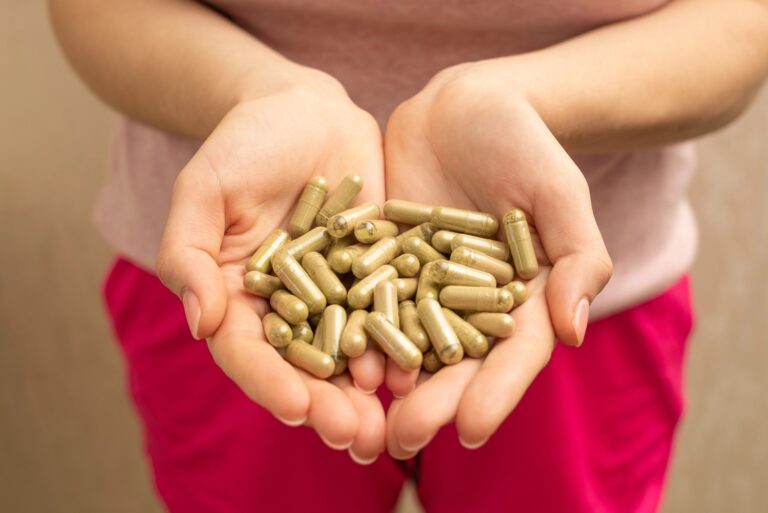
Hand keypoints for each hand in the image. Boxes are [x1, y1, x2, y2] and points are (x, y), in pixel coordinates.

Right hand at [156, 75, 386, 462]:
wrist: (304, 112)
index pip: (248, 353)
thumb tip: (199, 324)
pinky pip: (393, 313)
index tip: (297, 408)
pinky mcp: (380, 274)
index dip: (270, 383)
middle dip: (328, 406)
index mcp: (238, 297)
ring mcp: (338, 295)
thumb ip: (188, 254)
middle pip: (304, 367)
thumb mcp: (203, 189)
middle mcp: (290, 308)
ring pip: (351, 354)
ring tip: (393, 423)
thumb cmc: (243, 145)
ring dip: (370, 393)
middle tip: (355, 437)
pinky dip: (406, 343)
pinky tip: (424, 369)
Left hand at [383, 63, 612, 454]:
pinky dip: (351, 328)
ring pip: (406, 342)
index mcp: (522, 299)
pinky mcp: (383, 263)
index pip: (512, 356)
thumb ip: (575, 258)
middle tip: (401, 443)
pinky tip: (331, 357)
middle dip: (430, 403)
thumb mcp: (558, 193)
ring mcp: (423, 286)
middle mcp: (470, 304)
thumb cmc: (524, 143)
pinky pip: (365, 300)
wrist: (464, 106)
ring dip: (385, 382)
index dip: (494, 394)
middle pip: (454, 363)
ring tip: (361, 417)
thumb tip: (574, 333)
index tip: (470, 431)